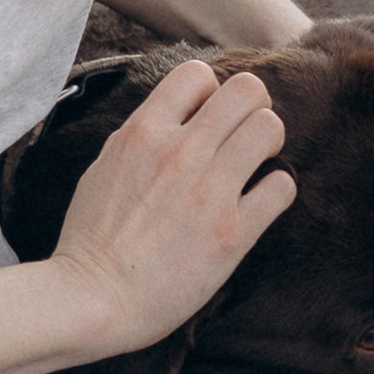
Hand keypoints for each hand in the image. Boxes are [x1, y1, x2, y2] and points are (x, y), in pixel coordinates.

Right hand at [44, 59, 294, 360]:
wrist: (92, 299)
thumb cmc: (91, 239)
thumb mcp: (106, 166)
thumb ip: (144, 137)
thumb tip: (177, 119)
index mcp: (144, 132)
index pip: (197, 74)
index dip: (210, 92)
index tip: (207, 118)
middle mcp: (181, 152)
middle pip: (247, 90)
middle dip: (252, 107)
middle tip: (243, 135)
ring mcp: (210, 190)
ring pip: (270, 128)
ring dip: (268, 143)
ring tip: (254, 165)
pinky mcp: (233, 231)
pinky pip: (282, 186)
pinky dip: (276, 191)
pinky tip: (258, 203)